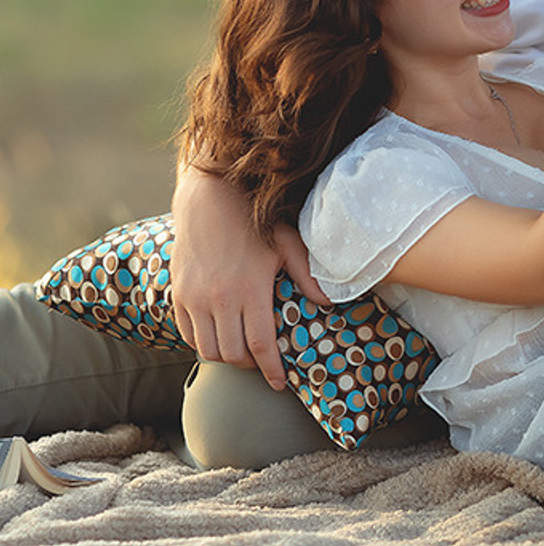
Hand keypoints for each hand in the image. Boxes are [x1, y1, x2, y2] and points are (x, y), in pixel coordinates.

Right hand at [171, 169, 328, 389]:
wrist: (209, 197)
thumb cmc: (255, 219)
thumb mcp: (287, 242)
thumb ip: (307, 274)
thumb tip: (328, 302)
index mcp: (250, 289)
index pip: (261, 346)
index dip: (271, 371)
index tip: (280, 383)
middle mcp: (219, 299)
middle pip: (233, 355)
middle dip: (251, 366)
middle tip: (263, 363)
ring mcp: (195, 298)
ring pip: (208, 350)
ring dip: (226, 357)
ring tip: (242, 351)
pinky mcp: (178, 294)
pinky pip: (188, 335)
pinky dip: (203, 343)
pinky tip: (219, 337)